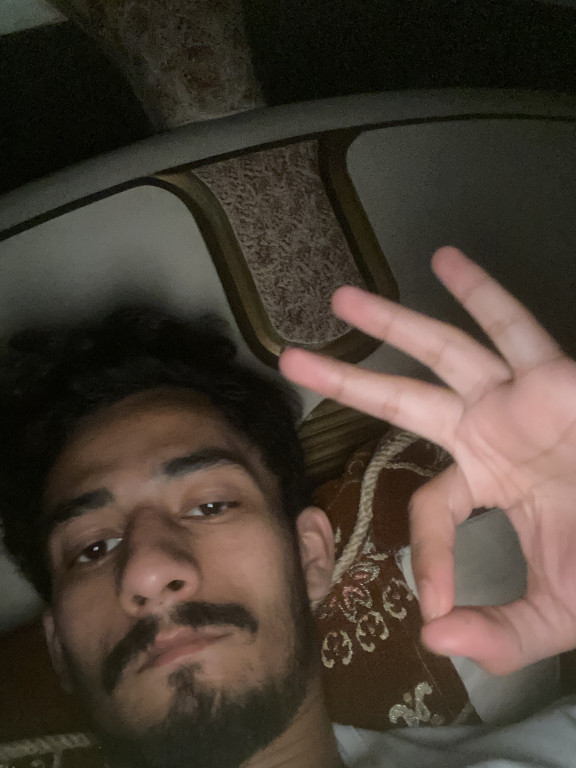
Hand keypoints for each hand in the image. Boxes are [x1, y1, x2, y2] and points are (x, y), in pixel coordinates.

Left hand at [279, 246, 575, 674]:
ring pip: (443, 351)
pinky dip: (482, 292)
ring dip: (392, 323)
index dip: (429, 555)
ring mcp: (516, 399)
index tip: (431, 603)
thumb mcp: (557, 610)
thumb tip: (436, 642)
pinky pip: (513, 327)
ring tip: (339, 299)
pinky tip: (446, 258)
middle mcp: (491, 431)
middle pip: (404, 399)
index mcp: (490, 480)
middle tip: (290, 360)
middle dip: (347, 379)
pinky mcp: (551, 377)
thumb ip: (502, 634)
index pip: (434, 507)